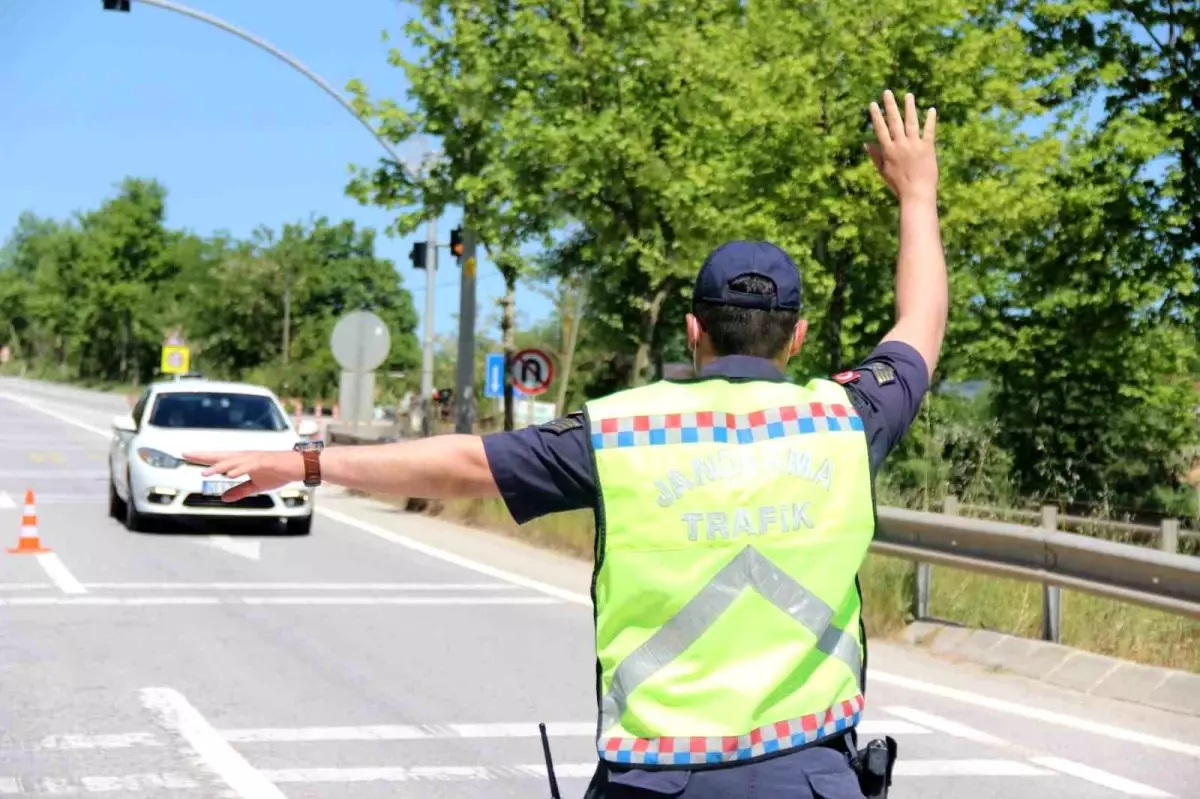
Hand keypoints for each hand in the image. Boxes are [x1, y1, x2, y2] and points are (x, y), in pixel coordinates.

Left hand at [183, 450, 303, 501]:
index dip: (203, 459)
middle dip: (203, 456)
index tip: (187, 457)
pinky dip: (238, 469)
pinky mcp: (264, 461)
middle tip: (185, 454)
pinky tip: (228, 474)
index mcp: (242, 462)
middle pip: (221, 456)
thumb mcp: (256, 486)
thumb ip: (239, 491)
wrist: (299, 467)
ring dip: (218, 466)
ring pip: (232, 461)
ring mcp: (254, 458)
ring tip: (204, 472)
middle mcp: (246, 457)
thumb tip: (223, 498)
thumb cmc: (279, 473)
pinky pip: (248, 466)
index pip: (219, 459)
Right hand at [866, 90, 937, 202]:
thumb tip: (867, 144)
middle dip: (890, 106)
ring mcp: (914, 145)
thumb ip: (876, 156)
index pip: (881, 129)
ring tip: (908, 95)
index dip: (876, 116)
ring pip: (911, 122)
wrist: (917, 193)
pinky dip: (930, 120)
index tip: (873, 104)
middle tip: (887, 92)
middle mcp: (900, 144)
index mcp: (888, 150)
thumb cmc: (898, 185)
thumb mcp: (883, 171)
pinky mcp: (928, 147)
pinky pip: (929, 131)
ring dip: (909, 107)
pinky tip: (931, 109)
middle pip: (894, 121)